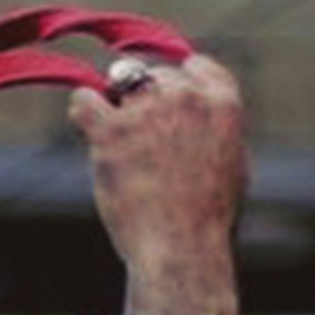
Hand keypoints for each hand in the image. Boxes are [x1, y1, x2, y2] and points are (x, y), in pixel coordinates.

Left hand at [69, 45, 247, 314]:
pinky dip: (82, 111)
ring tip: (119, 147)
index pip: (195, 66)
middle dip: (145, 101)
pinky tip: (87, 131)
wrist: (182, 248)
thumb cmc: (209, 219)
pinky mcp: (111, 130)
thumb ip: (214, 129)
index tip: (167, 105)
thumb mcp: (233, 163)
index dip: (178, 82)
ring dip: (116, 108)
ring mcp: (147, 111)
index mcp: (224, 103)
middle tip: (141, 141)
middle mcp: (187, 97)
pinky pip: (83, 99)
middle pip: (155, 76)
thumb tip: (196, 113)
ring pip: (119, 85)